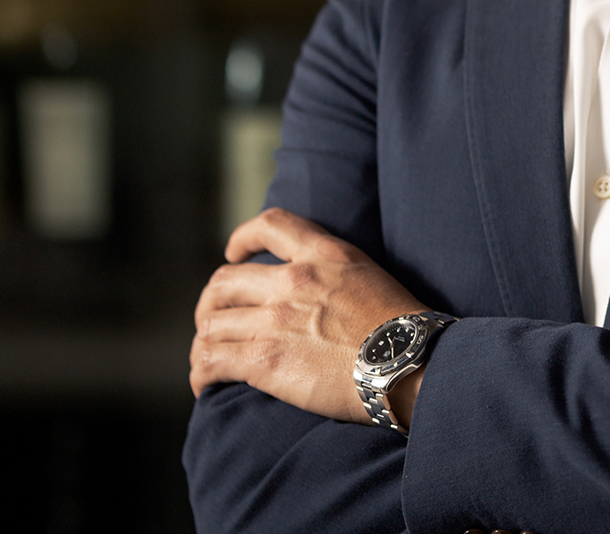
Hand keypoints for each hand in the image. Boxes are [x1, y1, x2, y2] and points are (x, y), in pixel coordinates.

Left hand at [190, 207, 429, 425]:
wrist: (409, 365)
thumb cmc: (402, 332)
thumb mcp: (370, 279)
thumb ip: (336, 276)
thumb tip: (320, 296)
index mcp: (323, 255)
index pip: (270, 225)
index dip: (242, 238)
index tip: (233, 253)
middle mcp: (292, 280)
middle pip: (224, 282)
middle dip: (210, 304)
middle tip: (213, 321)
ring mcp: (275, 319)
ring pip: (213, 324)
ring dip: (204, 342)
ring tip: (207, 360)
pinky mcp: (264, 360)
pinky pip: (212, 360)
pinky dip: (201, 372)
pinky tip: (205, 383)